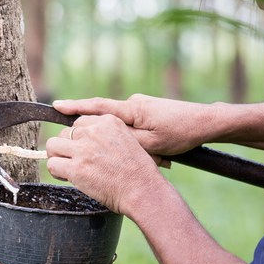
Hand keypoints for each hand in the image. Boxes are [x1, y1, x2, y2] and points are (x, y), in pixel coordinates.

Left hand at [45, 114, 167, 215]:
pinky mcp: (76, 168)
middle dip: (67, 147)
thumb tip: (81, 138)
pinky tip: (67, 177)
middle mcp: (94, 131)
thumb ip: (105, 135)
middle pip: (64, 132)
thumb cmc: (137, 171)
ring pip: (53, 145)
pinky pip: (52, 164)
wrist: (143, 191)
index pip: (79, 123)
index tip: (84, 150)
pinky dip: (56, 172)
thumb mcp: (126, 140)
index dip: (79, 138)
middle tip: (76, 162)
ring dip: (57, 157)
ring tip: (67, 168)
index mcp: (108, 121)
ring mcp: (84, 149)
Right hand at [53, 94, 213, 155]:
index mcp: (130, 110)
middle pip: (107, 120)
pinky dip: (138, 141)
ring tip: (149, 159)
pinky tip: (155, 155)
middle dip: (103, 137)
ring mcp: (142, 107)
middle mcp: (133, 104)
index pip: (96, 106)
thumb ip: (124, 139)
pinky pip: (135, 128)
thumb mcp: (150, 143)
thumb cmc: (181, 134)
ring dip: (130, 144)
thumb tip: (102, 138)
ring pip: (123, 128)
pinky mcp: (151, 112)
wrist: (208, 123)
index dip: (74, 107)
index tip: (55, 106)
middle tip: (103, 153)